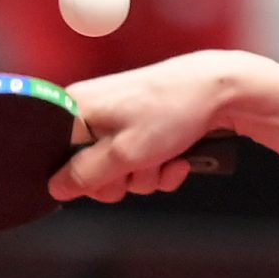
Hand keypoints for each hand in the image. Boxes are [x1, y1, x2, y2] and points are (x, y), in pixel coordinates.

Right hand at [50, 50, 250, 203]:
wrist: (223, 90)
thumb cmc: (172, 110)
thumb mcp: (124, 153)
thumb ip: (86, 175)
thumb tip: (55, 187)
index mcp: (76, 109)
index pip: (57, 161)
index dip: (83, 179)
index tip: (109, 177)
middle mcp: (93, 112)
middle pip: (91, 172)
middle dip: (122, 180)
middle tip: (142, 166)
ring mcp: (121, 121)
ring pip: (123, 172)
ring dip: (148, 175)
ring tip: (165, 157)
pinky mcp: (145, 128)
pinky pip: (144, 164)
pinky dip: (163, 168)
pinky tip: (179, 160)